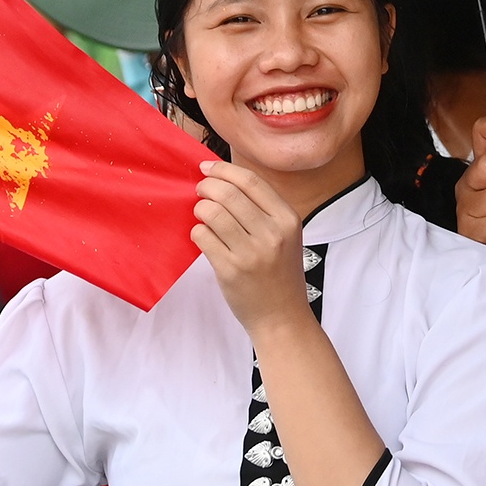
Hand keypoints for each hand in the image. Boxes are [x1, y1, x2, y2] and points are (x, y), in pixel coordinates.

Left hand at [192, 161, 310, 335]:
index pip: (251, 181)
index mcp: (288, 219)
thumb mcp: (285, 236)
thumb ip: (262, 209)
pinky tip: (203, 237)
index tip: (207, 168)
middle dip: (207, 186)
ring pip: (212, 213)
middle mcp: (272, 234)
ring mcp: (251, 253)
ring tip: (202, 214)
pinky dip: (197, 232)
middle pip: (228, 193)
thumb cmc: (279, 273)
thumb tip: (223, 179)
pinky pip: (203, 237)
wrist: (282, 317)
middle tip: (199, 190)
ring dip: (200, 209)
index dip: (224, 169)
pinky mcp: (231, 270)